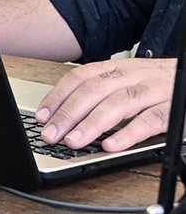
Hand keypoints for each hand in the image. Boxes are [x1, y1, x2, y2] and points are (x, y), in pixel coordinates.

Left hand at [35, 57, 176, 151]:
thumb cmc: (161, 83)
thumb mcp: (130, 80)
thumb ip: (104, 92)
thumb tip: (67, 113)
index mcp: (118, 68)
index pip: (80, 77)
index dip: (58, 96)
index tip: (41, 116)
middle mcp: (134, 75)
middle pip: (95, 91)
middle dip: (68, 114)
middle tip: (50, 135)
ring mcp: (155, 90)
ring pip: (119, 103)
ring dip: (92, 124)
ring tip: (73, 142)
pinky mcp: (174, 106)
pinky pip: (150, 120)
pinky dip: (128, 133)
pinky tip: (110, 146)